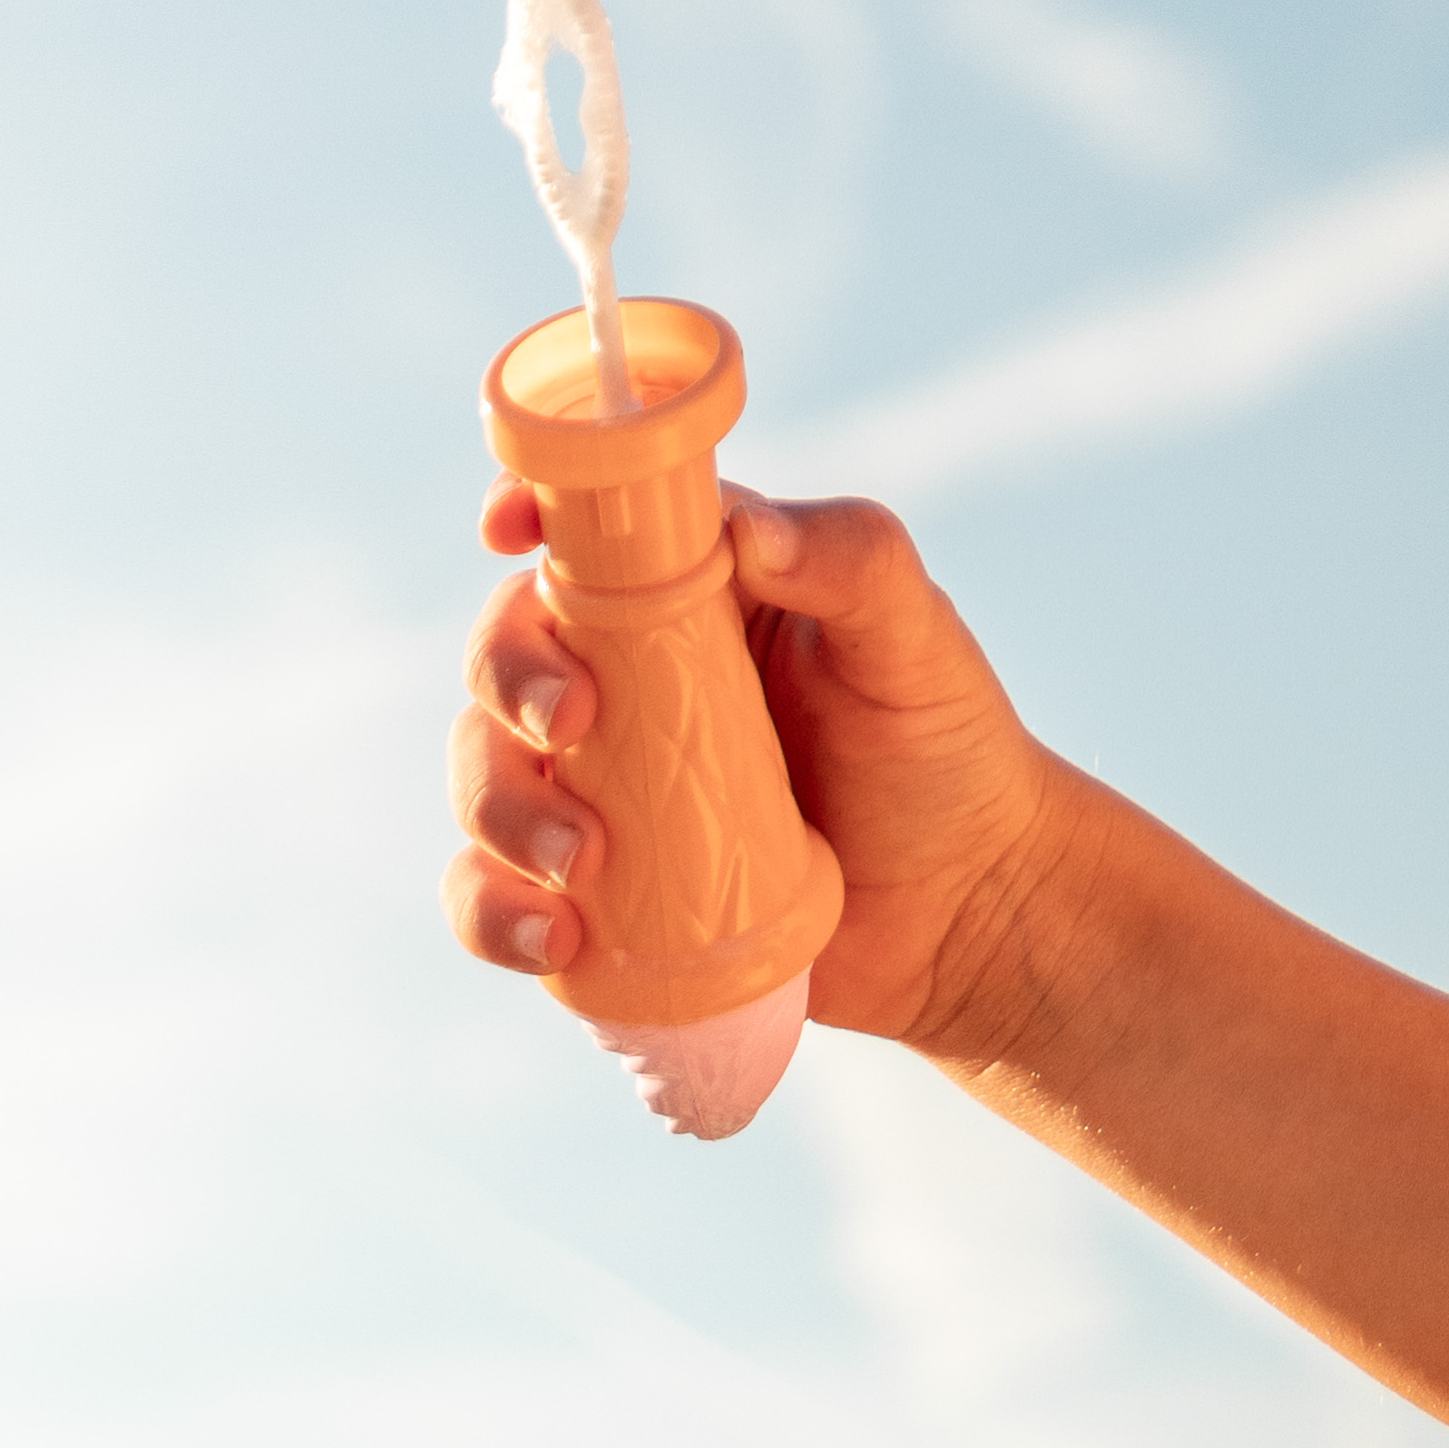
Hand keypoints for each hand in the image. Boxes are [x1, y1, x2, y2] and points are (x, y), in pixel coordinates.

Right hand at [450, 476, 1074, 1072]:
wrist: (965, 908)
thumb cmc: (941, 746)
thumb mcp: (914, 637)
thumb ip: (853, 560)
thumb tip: (747, 531)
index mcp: (689, 591)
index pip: (582, 532)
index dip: (524, 508)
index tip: (505, 528)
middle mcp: (622, 680)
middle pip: (507, 651)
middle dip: (510, 677)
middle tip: (569, 720)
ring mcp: (598, 790)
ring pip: (482, 776)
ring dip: (501, 812)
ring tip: (583, 863)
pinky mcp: (590, 896)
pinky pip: (492, 897)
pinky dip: (494, 914)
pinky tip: (556, 938)